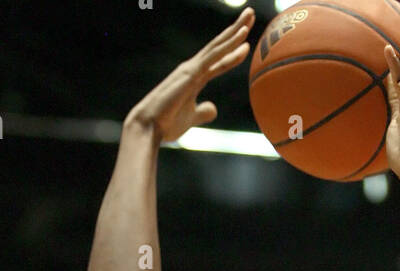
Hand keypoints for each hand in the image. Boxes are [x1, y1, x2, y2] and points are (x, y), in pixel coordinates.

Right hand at [125, 8, 254, 143]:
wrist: (149, 126)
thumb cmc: (166, 124)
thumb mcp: (190, 118)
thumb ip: (202, 112)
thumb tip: (214, 109)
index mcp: (194, 77)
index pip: (218, 59)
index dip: (232, 49)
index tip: (246, 41)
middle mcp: (193, 68)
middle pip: (219, 46)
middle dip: (235, 29)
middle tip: (250, 13)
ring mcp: (192, 69)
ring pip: (218, 46)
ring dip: (235, 30)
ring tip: (250, 15)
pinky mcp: (191, 74)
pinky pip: (214, 57)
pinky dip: (229, 45)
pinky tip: (242, 35)